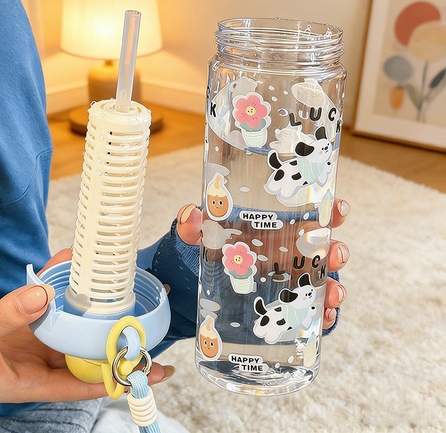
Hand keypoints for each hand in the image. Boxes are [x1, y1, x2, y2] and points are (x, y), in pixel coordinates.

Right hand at [0, 249, 171, 403]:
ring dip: (97, 309)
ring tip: (120, 288)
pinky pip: (57, 303)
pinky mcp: (35, 320)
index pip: (88, 384)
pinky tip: (75, 265)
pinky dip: (67, 285)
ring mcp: (43, 339)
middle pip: (92, 352)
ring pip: (79, 325)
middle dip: (119, 339)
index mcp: (37, 382)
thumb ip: (6, 317)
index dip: (121, 377)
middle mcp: (46, 361)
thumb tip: (42, 294)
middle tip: (148, 321)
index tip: (152, 369)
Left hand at [176, 199, 349, 329]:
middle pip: (322, 250)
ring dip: (333, 288)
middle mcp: (285, 255)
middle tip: (335, 255)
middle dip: (336, 251)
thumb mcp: (194, 238)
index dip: (329, 211)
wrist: (189, 288)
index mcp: (272, 231)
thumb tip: (192, 214)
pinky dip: (321, 316)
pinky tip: (323, 319)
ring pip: (320, 283)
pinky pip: (308, 312)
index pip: (308, 216)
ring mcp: (286, 282)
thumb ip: (191, 226)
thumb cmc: (199, 254)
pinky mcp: (280, 309)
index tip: (338, 209)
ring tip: (331, 295)